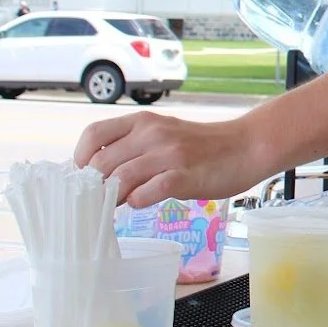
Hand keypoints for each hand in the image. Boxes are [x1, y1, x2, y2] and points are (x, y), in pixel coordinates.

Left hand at [74, 111, 266, 206]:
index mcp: (143, 121)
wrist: (246, 147)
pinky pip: (148, 192)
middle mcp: (153, 133)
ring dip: (113, 198)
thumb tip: (99, 175)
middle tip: (100, 199)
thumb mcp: (163, 135)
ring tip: (118, 205)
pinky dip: (137, 202)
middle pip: (103, 163)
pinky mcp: (185, 176)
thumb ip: (134, 148)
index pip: (94, 135)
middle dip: (96, 186)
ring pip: (121, 179)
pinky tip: (143, 201)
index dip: (81, 159)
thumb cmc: (202, 147)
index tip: (86, 177)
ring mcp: (170, 154)